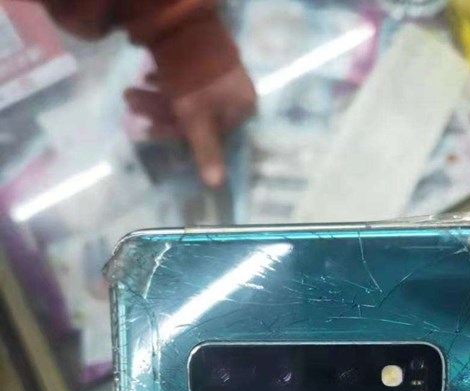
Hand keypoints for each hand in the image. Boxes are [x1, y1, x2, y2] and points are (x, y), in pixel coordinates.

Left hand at [125, 62, 255, 186]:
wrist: (190, 26)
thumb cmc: (196, 81)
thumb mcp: (197, 119)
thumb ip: (206, 152)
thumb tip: (217, 185)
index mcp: (239, 109)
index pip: (207, 133)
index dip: (174, 133)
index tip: (147, 130)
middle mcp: (234, 93)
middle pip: (194, 113)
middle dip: (158, 112)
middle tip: (130, 102)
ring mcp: (221, 75)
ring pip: (186, 95)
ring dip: (155, 97)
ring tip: (130, 90)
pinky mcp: (207, 59)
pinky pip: (186, 79)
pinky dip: (165, 82)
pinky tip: (148, 77)